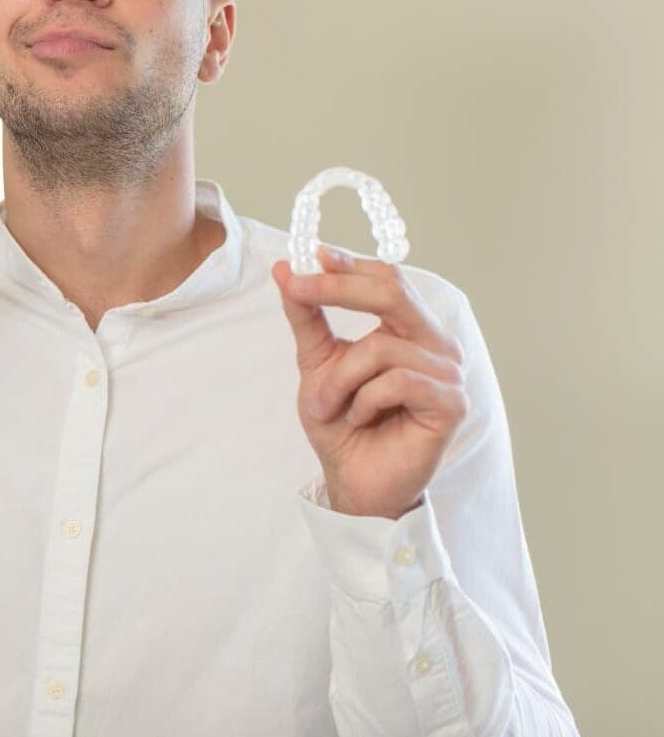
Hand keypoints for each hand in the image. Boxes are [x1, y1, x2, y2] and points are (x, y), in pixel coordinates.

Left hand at [271, 244, 467, 519]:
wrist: (353, 480)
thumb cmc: (341, 421)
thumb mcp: (316, 361)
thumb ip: (306, 315)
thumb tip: (283, 269)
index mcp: (409, 326)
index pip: (386, 278)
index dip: (347, 264)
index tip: (308, 256)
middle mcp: (436, 342)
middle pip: (393, 291)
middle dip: (338, 288)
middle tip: (297, 289)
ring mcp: (449, 372)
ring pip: (380, 347)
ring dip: (339, 378)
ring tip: (329, 404)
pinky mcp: (451, 404)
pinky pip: (395, 382)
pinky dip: (363, 400)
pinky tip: (360, 418)